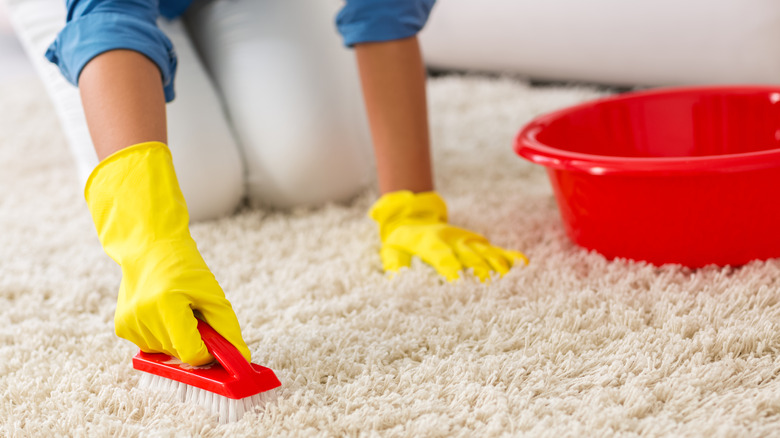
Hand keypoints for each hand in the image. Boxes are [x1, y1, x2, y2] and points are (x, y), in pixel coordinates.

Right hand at [85, 142, 249, 365]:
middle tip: (193, 315)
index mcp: (167, 306)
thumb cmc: (185, 269)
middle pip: (179, 355)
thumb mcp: (213, 295)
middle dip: (193, 342)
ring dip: (176, 339)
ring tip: (176, 309)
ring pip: (164, 353)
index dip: (207, 353)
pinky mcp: (122, 327)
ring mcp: (129, 324)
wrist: (150, 249)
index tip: (213, 342)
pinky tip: (161, 313)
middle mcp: (143, 317)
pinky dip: (161, 336)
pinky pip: (149, 347)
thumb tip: (242, 359)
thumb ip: (228, 329)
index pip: (191, 354)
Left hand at [369, 191, 527, 280]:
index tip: (459, 284)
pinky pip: (494, 248)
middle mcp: (452, 239)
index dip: (451, 270)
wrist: (414, 215)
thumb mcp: (391, 251)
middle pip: (469, 256)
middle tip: (491, 289)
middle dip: (480, 272)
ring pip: (485, 252)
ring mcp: (466, 239)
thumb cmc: (401, 240)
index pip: (443, 258)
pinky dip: (508, 256)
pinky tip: (522, 265)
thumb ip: (394, 265)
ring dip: (497, 265)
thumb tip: (395, 280)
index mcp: (431, 242)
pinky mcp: (475, 241)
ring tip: (510, 280)